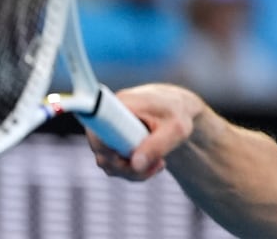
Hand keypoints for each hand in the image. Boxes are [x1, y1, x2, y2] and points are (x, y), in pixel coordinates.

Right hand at [86, 83, 204, 180]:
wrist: (179, 108)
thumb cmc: (179, 113)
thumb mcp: (176, 129)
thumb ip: (157, 146)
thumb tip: (136, 166)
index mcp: (121, 105)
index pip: (97, 128)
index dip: (106, 148)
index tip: (127, 158)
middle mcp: (109, 117)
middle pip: (102, 151)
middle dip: (127, 167)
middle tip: (157, 166)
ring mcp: (109, 131)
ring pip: (108, 162)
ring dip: (133, 171)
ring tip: (159, 164)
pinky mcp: (114, 142)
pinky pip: (115, 164)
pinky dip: (133, 170)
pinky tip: (154, 164)